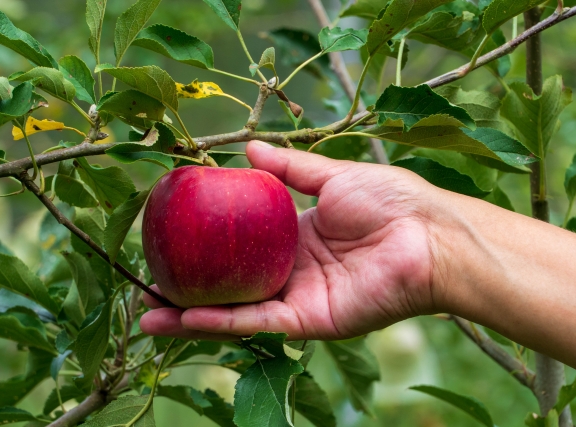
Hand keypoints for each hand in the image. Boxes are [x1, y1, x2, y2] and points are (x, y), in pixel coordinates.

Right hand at [140, 140, 445, 340]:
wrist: (428, 235)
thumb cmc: (390, 201)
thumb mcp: (331, 175)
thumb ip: (289, 168)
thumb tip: (246, 147)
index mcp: (296, 237)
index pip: (241, 245)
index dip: (208, 245)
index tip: (171, 237)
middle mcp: (291, 271)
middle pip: (231, 284)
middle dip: (189, 288)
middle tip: (148, 284)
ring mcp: (296, 299)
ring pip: (234, 311)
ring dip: (191, 315)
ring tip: (147, 315)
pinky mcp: (307, 321)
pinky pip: (256, 322)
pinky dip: (219, 321)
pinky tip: (182, 317)